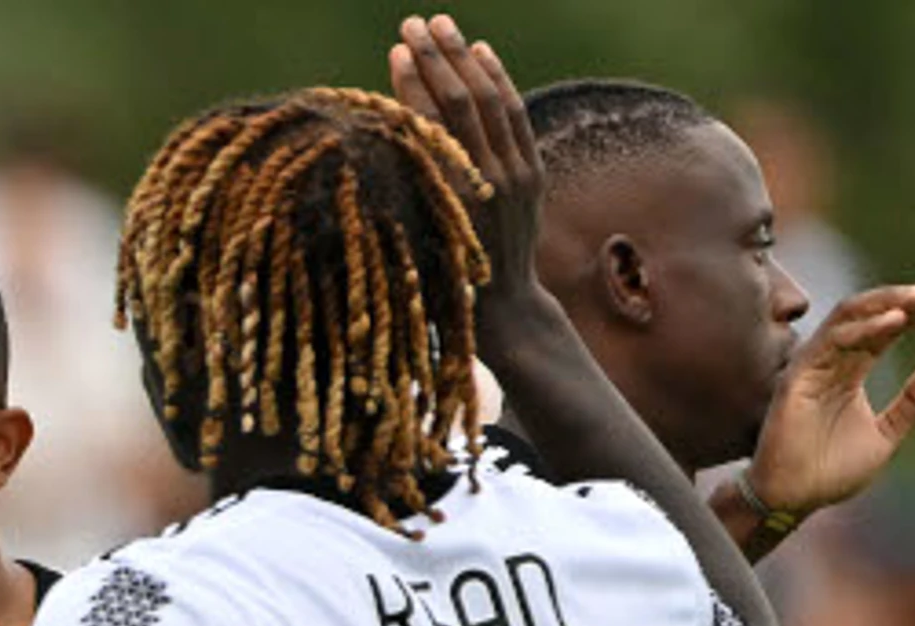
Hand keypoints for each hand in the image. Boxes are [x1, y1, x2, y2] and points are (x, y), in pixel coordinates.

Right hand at [387, 16, 540, 313]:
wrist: (503, 308)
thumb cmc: (442, 286)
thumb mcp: (413, 242)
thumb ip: (405, 192)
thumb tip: (381, 138)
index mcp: (453, 198)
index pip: (433, 125)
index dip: (414, 86)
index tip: (397, 52)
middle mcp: (489, 179)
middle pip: (465, 102)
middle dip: (438, 59)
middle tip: (415, 23)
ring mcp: (517, 174)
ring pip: (494, 101)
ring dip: (465, 58)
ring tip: (443, 24)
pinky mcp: (532, 172)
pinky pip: (516, 116)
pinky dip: (500, 80)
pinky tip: (482, 53)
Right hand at [743, 276, 914, 522]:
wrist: (793, 499)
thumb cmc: (831, 471)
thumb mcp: (887, 434)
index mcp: (852, 369)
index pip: (890, 328)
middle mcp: (832, 360)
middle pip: (873, 313)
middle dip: (912, 296)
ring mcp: (813, 366)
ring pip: (850, 316)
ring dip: (890, 302)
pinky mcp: (797, 377)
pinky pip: (830, 340)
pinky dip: (864, 327)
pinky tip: (895, 321)